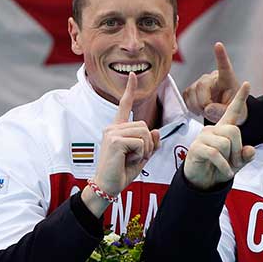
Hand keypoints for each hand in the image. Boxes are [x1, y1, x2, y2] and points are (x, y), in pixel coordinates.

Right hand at [82, 73, 158, 215]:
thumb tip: (155, 131)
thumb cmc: (120, 173)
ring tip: (131, 159)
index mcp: (116, 129)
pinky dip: (140, 154)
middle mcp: (112, 128)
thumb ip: (149, 143)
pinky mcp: (114, 140)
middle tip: (136, 157)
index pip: (124, 105)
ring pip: (144, 133)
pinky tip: (127, 160)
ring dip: (144, 150)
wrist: (107, 187)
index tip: (132, 75)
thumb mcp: (140, 157)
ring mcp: (112, 132)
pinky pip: (140, 143)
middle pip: (144, 125)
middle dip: (147, 144)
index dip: (130, 90)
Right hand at [182, 42, 243, 122]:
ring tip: (208, 109)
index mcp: (227, 79)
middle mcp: (212, 77)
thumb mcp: (234, 112)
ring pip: (192, 92)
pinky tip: (200, 108)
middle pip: (201, 86)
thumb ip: (221, 111)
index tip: (218, 45)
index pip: (224, 66)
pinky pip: (186, 96)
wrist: (225, 111)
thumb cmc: (232, 107)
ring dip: (198, 106)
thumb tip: (207, 109)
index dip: (221, 55)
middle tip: (211, 111)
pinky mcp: (191, 88)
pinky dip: (191, 106)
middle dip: (204, 103)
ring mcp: (200, 81)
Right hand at [183, 76, 254, 190]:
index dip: (240, 98)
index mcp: (224, 129)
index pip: (233, 111)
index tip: (246, 83)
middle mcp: (213, 129)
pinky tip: (225, 172)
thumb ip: (246, 156)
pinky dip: (224, 166)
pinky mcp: (196, 148)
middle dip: (238, 149)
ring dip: (230, 160)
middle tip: (235, 162)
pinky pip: (215, 154)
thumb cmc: (219, 168)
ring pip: (225, 143)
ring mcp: (203, 137)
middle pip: (233, 131)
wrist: (202, 181)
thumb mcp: (237, 163)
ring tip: (226, 167)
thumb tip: (250, 150)